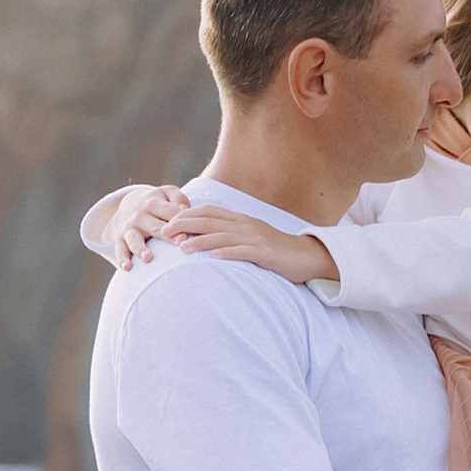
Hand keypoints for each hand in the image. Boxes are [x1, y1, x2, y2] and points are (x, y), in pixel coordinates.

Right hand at [109, 184, 188, 268]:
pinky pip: (119, 250)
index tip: (190, 230)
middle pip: (155, 227)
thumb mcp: (166, 193)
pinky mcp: (120, 239)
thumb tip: (183, 208)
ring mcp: (129, 228)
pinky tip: (127, 267)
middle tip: (181, 242)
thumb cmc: (156, 202)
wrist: (128, 205)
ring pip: (134, 239)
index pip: (169, 212)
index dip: (179, 220)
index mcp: (153, 203)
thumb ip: (178, 198)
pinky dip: (121, 259)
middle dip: (167, 235)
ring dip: (140, 249)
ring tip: (148, 258)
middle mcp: (139, 216)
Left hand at [164, 210, 336, 284]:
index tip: (168, 221)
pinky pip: (243, 252)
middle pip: (210, 220)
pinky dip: (227, 254)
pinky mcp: (264, 253)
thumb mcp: (251, 238)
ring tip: (182, 247)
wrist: (306, 256)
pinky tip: (213, 258)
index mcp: (241, 219)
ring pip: (222, 236)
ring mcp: (255, 238)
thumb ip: (232, 235)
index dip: (187, 214)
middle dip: (186, 224)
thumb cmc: (276, 250)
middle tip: (165, 232)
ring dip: (200, 241)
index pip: (209, 211)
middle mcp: (245, 225)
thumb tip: (209, 237)